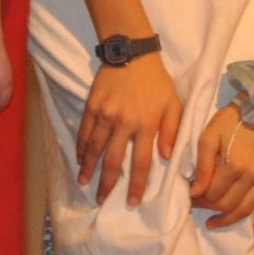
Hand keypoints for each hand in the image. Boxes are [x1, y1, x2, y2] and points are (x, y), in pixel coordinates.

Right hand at [76, 49, 183, 207]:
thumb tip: (167, 157)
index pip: (141, 162)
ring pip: (94, 149)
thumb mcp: (173, 103)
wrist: (132, 53)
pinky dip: (81, 148)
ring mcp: (105, 115)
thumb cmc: (157, 81)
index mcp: (147, 124)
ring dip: (88, 169)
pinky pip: (84, 132)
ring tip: (85, 183)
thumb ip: (173, 130)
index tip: (131, 201)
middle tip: (101, 200)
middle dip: (107, 184)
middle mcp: (124, 122)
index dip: (136, 184)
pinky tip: (80, 159)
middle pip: (113, 161)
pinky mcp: (92, 106)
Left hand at [189, 101, 253, 232]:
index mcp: (233, 165)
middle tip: (198, 204)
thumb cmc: (231, 120)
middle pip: (226, 204)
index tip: (189, 195)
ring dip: (227, 219)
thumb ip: (202, 166)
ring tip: (213, 222)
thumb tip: (195, 193)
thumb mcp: (208, 137)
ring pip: (245, 209)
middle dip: (209, 207)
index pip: (211, 193)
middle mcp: (251, 175)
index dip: (197, 198)